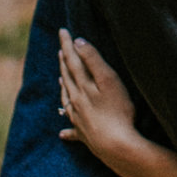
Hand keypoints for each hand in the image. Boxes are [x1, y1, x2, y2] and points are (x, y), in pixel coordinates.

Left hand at [58, 30, 143, 171]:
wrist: (116, 146)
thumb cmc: (117, 111)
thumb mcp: (109, 80)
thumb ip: (93, 60)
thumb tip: (78, 42)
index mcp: (83, 86)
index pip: (72, 61)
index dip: (68, 45)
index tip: (62, 31)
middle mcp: (77, 102)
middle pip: (67, 79)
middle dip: (64, 62)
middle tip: (61, 50)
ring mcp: (79, 120)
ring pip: (67, 101)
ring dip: (63, 88)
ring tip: (60, 80)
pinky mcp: (85, 137)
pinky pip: (73, 131)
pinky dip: (67, 129)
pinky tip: (62, 133)